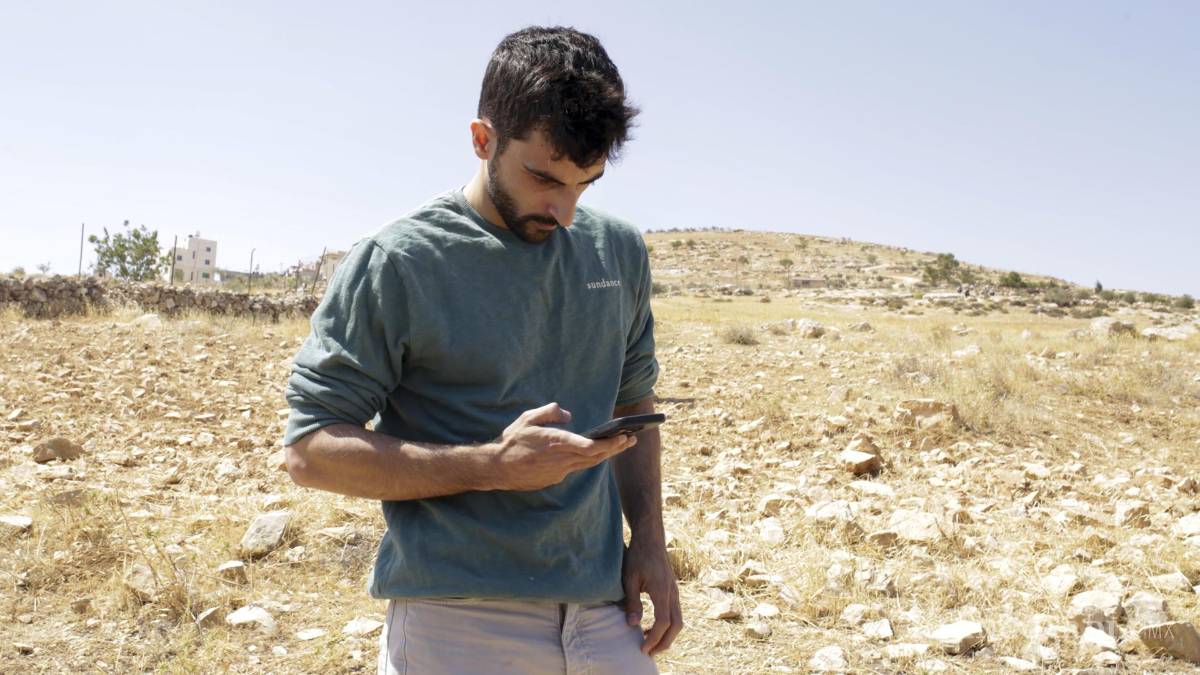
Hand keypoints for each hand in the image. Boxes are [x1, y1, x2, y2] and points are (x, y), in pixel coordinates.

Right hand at [489, 403, 636, 491]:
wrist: (496, 468)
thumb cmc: (511, 441)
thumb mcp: (528, 418)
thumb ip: (550, 412)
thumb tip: (568, 415)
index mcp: (556, 442)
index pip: (590, 446)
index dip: (610, 443)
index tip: (624, 436)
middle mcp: (561, 460)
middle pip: (596, 456)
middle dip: (616, 448)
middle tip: (632, 439)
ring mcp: (559, 472)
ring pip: (588, 464)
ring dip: (606, 455)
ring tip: (620, 445)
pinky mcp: (554, 479)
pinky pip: (575, 469)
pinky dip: (587, 461)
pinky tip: (594, 454)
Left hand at [622, 533, 682, 656]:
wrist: (650, 537)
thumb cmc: (637, 555)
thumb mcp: (629, 578)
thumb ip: (632, 602)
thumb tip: (632, 624)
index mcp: (662, 591)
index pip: (663, 622)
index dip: (654, 638)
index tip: (642, 648)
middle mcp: (672, 592)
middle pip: (676, 625)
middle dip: (664, 642)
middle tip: (650, 653)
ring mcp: (675, 590)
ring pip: (679, 620)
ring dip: (667, 635)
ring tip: (650, 642)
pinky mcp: (673, 589)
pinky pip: (675, 612)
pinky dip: (668, 625)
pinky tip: (652, 626)